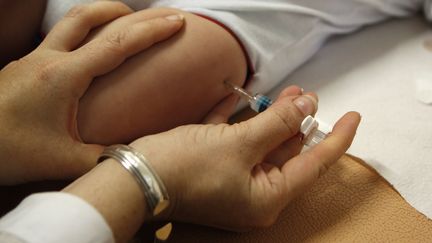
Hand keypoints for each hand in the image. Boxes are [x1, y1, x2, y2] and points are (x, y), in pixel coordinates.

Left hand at [0, 1, 184, 183]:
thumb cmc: (9, 152)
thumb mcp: (63, 160)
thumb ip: (104, 157)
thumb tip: (133, 154)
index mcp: (63, 76)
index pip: (116, 45)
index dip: (150, 31)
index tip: (176, 22)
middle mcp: (47, 59)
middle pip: (89, 15)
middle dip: (126, 10)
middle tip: (154, 16)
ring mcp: (32, 59)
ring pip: (70, 21)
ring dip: (101, 15)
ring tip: (125, 22)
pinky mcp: (23, 67)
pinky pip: (59, 38)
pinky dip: (84, 33)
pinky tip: (90, 52)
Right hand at [130, 86, 360, 229]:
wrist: (134, 178)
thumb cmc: (188, 168)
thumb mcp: (239, 144)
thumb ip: (277, 124)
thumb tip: (308, 105)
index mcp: (267, 198)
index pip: (314, 165)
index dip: (337, 138)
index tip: (353, 116)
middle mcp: (254, 194)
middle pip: (287, 153)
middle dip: (298, 121)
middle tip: (306, 94)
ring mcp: (234, 180)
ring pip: (263, 144)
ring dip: (272, 118)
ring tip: (287, 93)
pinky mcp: (216, 167)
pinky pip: (236, 142)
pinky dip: (240, 121)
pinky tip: (242, 99)